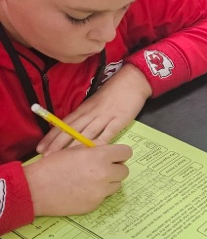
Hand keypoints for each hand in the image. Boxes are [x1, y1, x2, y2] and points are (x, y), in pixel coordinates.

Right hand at [25, 144, 131, 216]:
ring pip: (116, 185)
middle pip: (124, 171)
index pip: (126, 153)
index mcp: (101, 156)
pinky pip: (103, 197)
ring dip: (108, 182)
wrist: (36, 189)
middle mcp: (105, 174)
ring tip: (90, 179)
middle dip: (115, 168)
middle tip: (102, 168)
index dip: (120, 154)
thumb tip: (108, 149)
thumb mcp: (75, 149)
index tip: (115, 156)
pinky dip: (97, 193)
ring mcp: (101, 192)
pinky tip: (82, 190)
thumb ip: (95, 148)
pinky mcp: (94, 205)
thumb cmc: (53, 165)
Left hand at [36, 65, 151, 153]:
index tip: (40, 147)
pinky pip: (108, 133)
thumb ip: (85, 115)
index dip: (51, 136)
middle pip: (71, 130)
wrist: (133, 80)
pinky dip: (100, 142)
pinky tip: (93, 152)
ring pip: (86, 133)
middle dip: (57, 144)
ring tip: (64, 158)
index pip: (64, 124)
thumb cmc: (114, 92)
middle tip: (46, 155)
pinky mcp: (119, 119)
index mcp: (84, 109)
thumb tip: (72, 130)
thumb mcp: (95, 102)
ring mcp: (105, 116)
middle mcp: (91, 113)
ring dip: (74, 146)